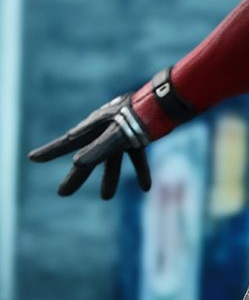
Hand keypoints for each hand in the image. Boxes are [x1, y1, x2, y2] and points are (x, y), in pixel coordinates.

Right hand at [28, 92, 152, 197]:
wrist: (164, 102)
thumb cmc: (136, 116)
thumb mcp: (116, 135)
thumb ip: (98, 150)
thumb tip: (77, 164)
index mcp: (93, 130)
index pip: (67, 144)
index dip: (50, 152)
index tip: (33, 158)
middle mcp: (103, 132)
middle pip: (86, 160)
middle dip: (76, 177)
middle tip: (62, 193)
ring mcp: (120, 134)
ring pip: (111, 160)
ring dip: (110, 178)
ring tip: (106, 197)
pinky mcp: (137, 136)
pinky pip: (137, 157)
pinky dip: (141, 171)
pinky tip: (146, 188)